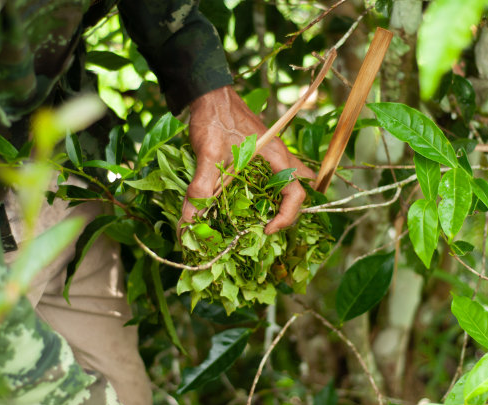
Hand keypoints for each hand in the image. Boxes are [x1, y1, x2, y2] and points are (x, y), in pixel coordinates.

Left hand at [180, 85, 314, 235]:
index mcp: (276, 158)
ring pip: (291, 181)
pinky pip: (277, 175)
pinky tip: (251, 198)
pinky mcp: (263, 152)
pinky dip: (271, 190)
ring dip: (283, 200)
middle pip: (299, 190)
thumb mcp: (207, 156)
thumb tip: (188, 224)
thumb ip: (199, 190)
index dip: (286, 217)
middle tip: (268, 225)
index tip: (266, 229)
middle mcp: (280, 157)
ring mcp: (274, 153)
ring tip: (264, 216)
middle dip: (289, 212)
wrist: (209, 93)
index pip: (296, 194)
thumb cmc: (214, 119)